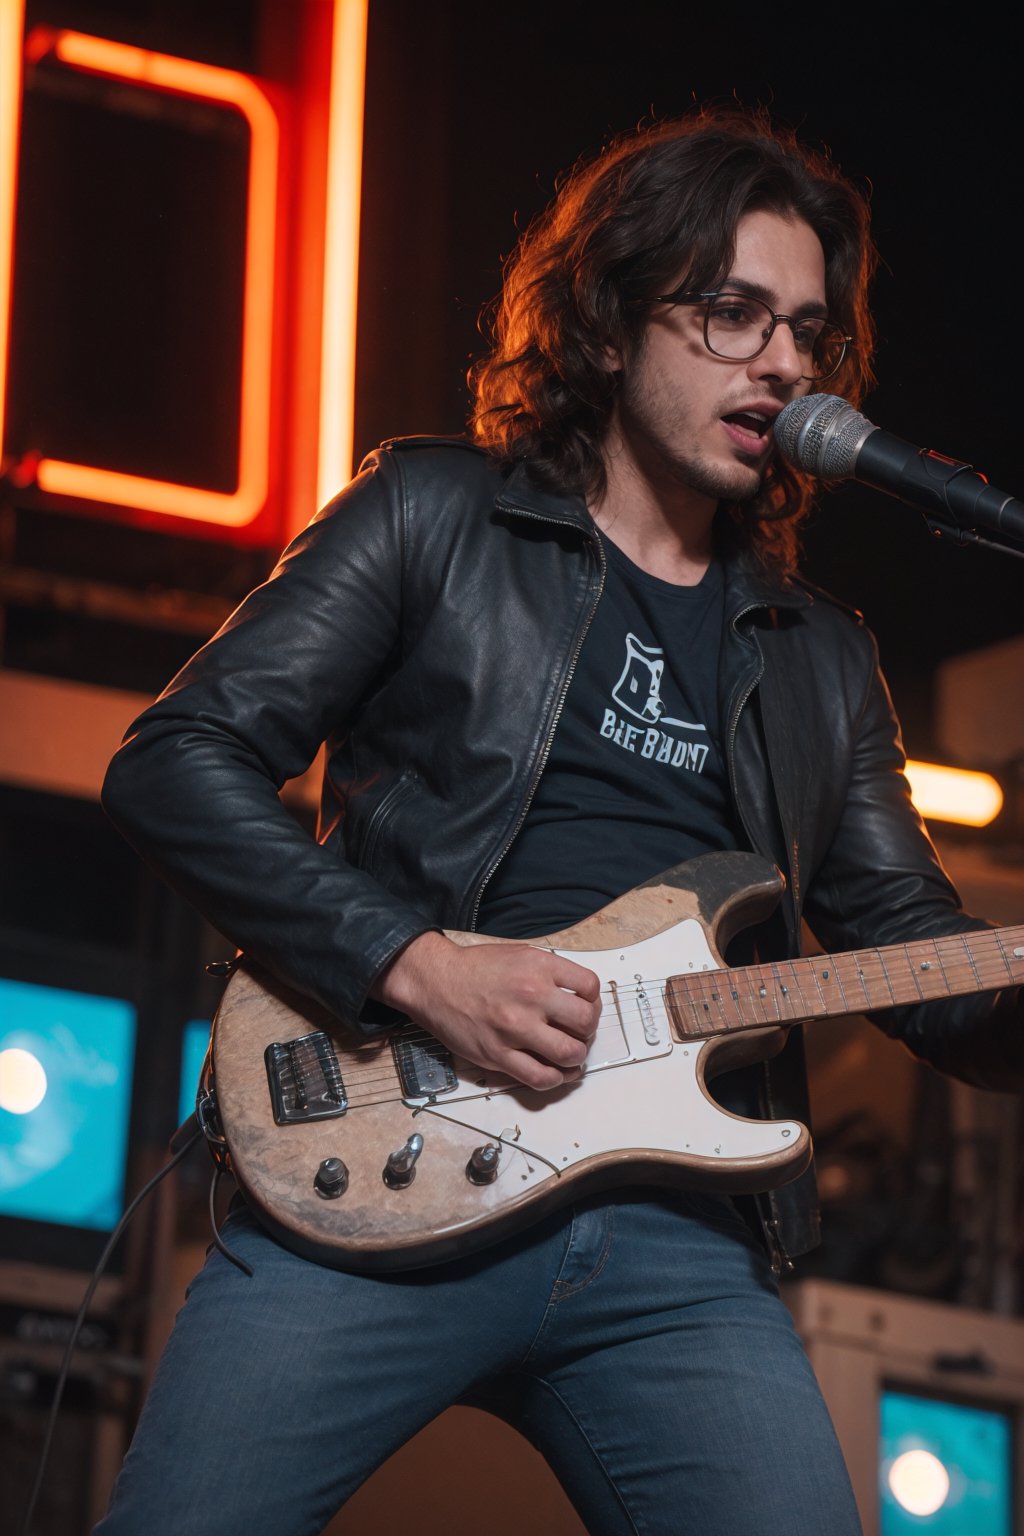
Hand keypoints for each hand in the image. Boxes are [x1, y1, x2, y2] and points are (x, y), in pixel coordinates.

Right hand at [371, 931, 601, 1090]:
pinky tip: (556, 1073)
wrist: (436, 982)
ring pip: (570, 1054)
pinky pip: (540, 1077)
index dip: (593, 1000)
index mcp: (539, 968)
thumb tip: (579, 995)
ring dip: (576, 1057)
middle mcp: (531, 996)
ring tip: (569, 1053)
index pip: (590, 987)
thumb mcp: (519, 954)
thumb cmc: (476, 968)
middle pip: (586, 1022)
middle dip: (588, 1030)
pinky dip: (556, 1079)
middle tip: (578, 1032)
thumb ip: (550, 971)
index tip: (585, 1006)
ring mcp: (515, 1028)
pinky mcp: (498, 1055)